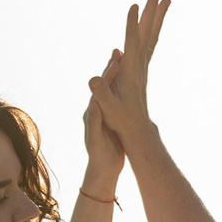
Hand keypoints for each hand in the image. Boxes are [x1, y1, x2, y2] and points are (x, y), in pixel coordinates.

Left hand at [81, 49, 123, 173]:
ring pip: (111, 89)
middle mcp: (96, 110)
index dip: (108, 75)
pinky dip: (122, 86)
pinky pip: (118, 97)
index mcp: (92, 114)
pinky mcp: (111, 118)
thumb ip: (94, 124)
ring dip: (117, 73)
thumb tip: (94, 105)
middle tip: (119, 50)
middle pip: (103, 85)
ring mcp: (104, 113)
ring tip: (124, 58)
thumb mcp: (96, 141)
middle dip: (111, 68)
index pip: (99, 90)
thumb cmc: (99, 158)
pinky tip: (129, 79)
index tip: (116, 62)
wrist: (102, 170)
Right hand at [86, 0, 169, 148]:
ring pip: (151, 36)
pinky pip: (148, 43)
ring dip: (157, 17)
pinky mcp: (140, 68)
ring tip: (165, 0)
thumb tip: (94, 79)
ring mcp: (141, 66)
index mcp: (131, 71)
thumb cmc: (120, 119)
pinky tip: (152, 23)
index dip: (133, 24)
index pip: (133, 43)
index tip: (135, 6)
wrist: (137, 129)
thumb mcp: (107, 109)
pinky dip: (151, 29)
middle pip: (147, 34)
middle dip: (152, 12)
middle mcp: (139, 65)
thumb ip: (101, 94)